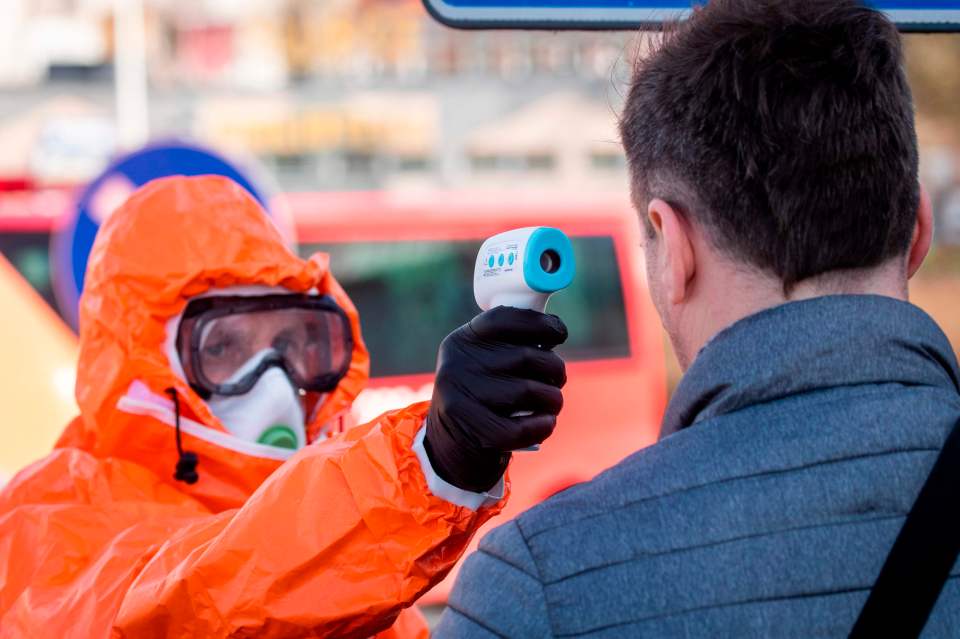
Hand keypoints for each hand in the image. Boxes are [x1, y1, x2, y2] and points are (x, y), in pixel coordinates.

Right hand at [424, 306, 567, 492]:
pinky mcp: (472, 431)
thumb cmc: (481, 396)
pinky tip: (546, 423)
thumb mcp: (480, 363)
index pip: (504, 318)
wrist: (449, 445)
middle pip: (526, 356)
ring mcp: (462, 398)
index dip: (540, 323)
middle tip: (557, 379)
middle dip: (555, 368)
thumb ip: (507, 345)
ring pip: (529, 391)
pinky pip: (523, 427)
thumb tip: (553, 331)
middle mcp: (457, 365)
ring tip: (552, 403)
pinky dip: (544, 425)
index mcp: (462, 341)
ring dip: (553, 399)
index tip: (559, 333)